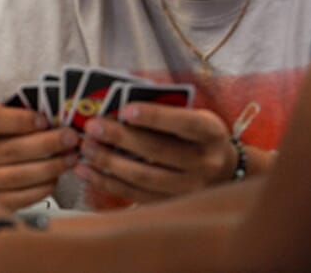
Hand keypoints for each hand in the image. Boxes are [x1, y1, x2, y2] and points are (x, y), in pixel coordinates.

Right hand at [0, 103, 79, 208]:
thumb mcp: (1, 117)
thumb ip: (22, 114)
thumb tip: (57, 116)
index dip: (21, 120)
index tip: (45, 120)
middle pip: (10, 150)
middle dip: (46, 144)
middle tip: (71, 138)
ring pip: (17, 176)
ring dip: (50, 167)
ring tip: (70, 158)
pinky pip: (20, 198)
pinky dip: (42, 187)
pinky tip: (55, 177)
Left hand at [76, 103, 235, 202]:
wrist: (224, 172)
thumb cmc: (196, 136)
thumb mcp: (193, 117)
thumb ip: (164, 112)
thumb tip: (117, 105)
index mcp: (211, 133)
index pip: (184, 123)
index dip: (155, 116)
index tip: (125, 109)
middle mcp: (205, 163)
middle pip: (158, 151)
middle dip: (121, 138)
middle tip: (92, 127)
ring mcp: (190, 189)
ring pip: (144, 177)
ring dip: (109, 162)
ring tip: (86, 148)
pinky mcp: (172, 205)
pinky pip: (135, 195)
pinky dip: (107, 182)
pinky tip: (86, 170)